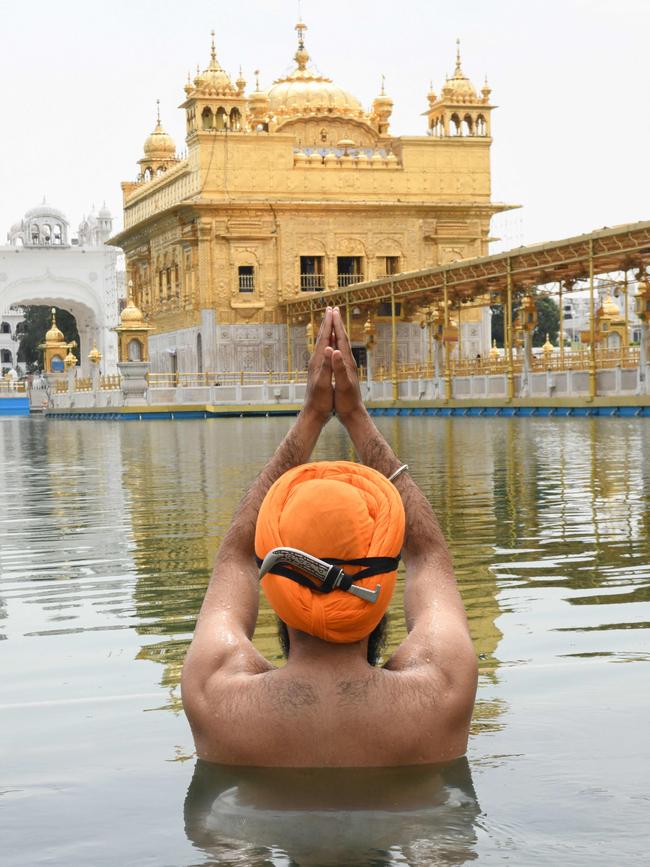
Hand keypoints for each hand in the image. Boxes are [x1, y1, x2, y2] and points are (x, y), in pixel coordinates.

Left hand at [303, 307, 334, 423]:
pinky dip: (327, 344)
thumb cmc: (321, 400)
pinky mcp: (318, 371)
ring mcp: (316, 366)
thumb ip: (326, 365)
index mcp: (318, 362)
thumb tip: (328, 349)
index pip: (324, 339)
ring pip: (321, 344)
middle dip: (326, 323)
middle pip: (321, 338)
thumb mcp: (324, 383)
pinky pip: (323, 352)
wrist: (313, 413)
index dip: (329, 324)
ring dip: (326, 332)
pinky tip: (328, 345)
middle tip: (330, 309)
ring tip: (329, 322)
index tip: (333, 310)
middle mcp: (315, 361)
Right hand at [331, 307, 364, 423]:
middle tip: (333, 310)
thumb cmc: (346, 401)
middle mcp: (348, 363)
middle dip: (337, 324)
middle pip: (342, 339)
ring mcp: (347, 367)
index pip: (340, 340)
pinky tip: (333, 345)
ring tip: (333, 323)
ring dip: (336, 332)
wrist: (354, 414)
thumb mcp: (341, 385)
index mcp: (346, 363)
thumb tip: (334, 351)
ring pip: (341, 345)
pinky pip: (339, 354)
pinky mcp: (344, 373)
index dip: (336, 325)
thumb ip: (338, 368)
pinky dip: (335, 345)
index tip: (332, 311)